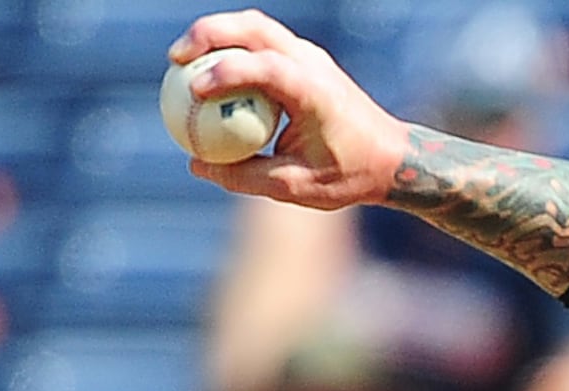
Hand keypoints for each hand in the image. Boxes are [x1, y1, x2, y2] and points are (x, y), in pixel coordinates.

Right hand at [168, 11, 411, 209]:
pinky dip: (233, 47)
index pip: (267, 67)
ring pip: (256, 26)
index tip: (194, 89)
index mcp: (315, 92)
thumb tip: (198, 167)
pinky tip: (208, 68)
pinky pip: (262, 42)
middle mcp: (313, 64)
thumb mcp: (297, 186)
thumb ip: (246, 176)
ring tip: (183, 58)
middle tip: (175, 58)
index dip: (227, 72)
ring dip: (217, 34)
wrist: (393, 157)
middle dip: (209, 33)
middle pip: (254, 28)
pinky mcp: (305, 59)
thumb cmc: (350, 175)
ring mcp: (310, 56)